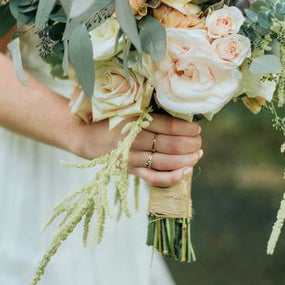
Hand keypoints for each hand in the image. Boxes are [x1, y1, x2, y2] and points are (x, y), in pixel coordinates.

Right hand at [73, 114, 202, 187]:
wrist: (85, 136)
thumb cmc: (110, 117)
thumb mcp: (127, 107)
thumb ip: (149, 109)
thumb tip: (179, 111)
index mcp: (132, 120)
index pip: (166, 126)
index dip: (185, 128)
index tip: (197, 128)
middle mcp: (132, 140)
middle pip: (168, 145)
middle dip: (189, 144)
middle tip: (199, 141)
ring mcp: (130, 157)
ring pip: (164, 162)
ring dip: (185, 159)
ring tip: (197, 154)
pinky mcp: (129, 170)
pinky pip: (153, 178)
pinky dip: (170, 177)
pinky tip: (185, 172)